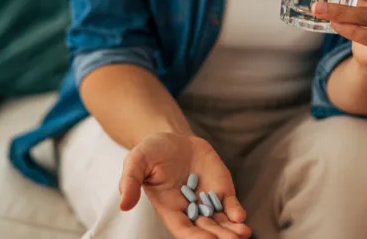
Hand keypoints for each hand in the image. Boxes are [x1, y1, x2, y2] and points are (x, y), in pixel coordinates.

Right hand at [119, 132, 250, 238]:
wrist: (172, 138)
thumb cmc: (151, 153)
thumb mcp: (136, 162)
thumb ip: (130, 182)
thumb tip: (123, 205)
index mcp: (169, 209)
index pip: (182, 229)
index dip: (194, 237)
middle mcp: (190, 210)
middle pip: (206, 230)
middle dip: (220, 236)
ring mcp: (207, 201)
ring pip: (221, 222)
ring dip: (232, 230)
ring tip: (243, 233)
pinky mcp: (221, 190)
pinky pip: (230, 205)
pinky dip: (236, 211)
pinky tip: (240, 216)